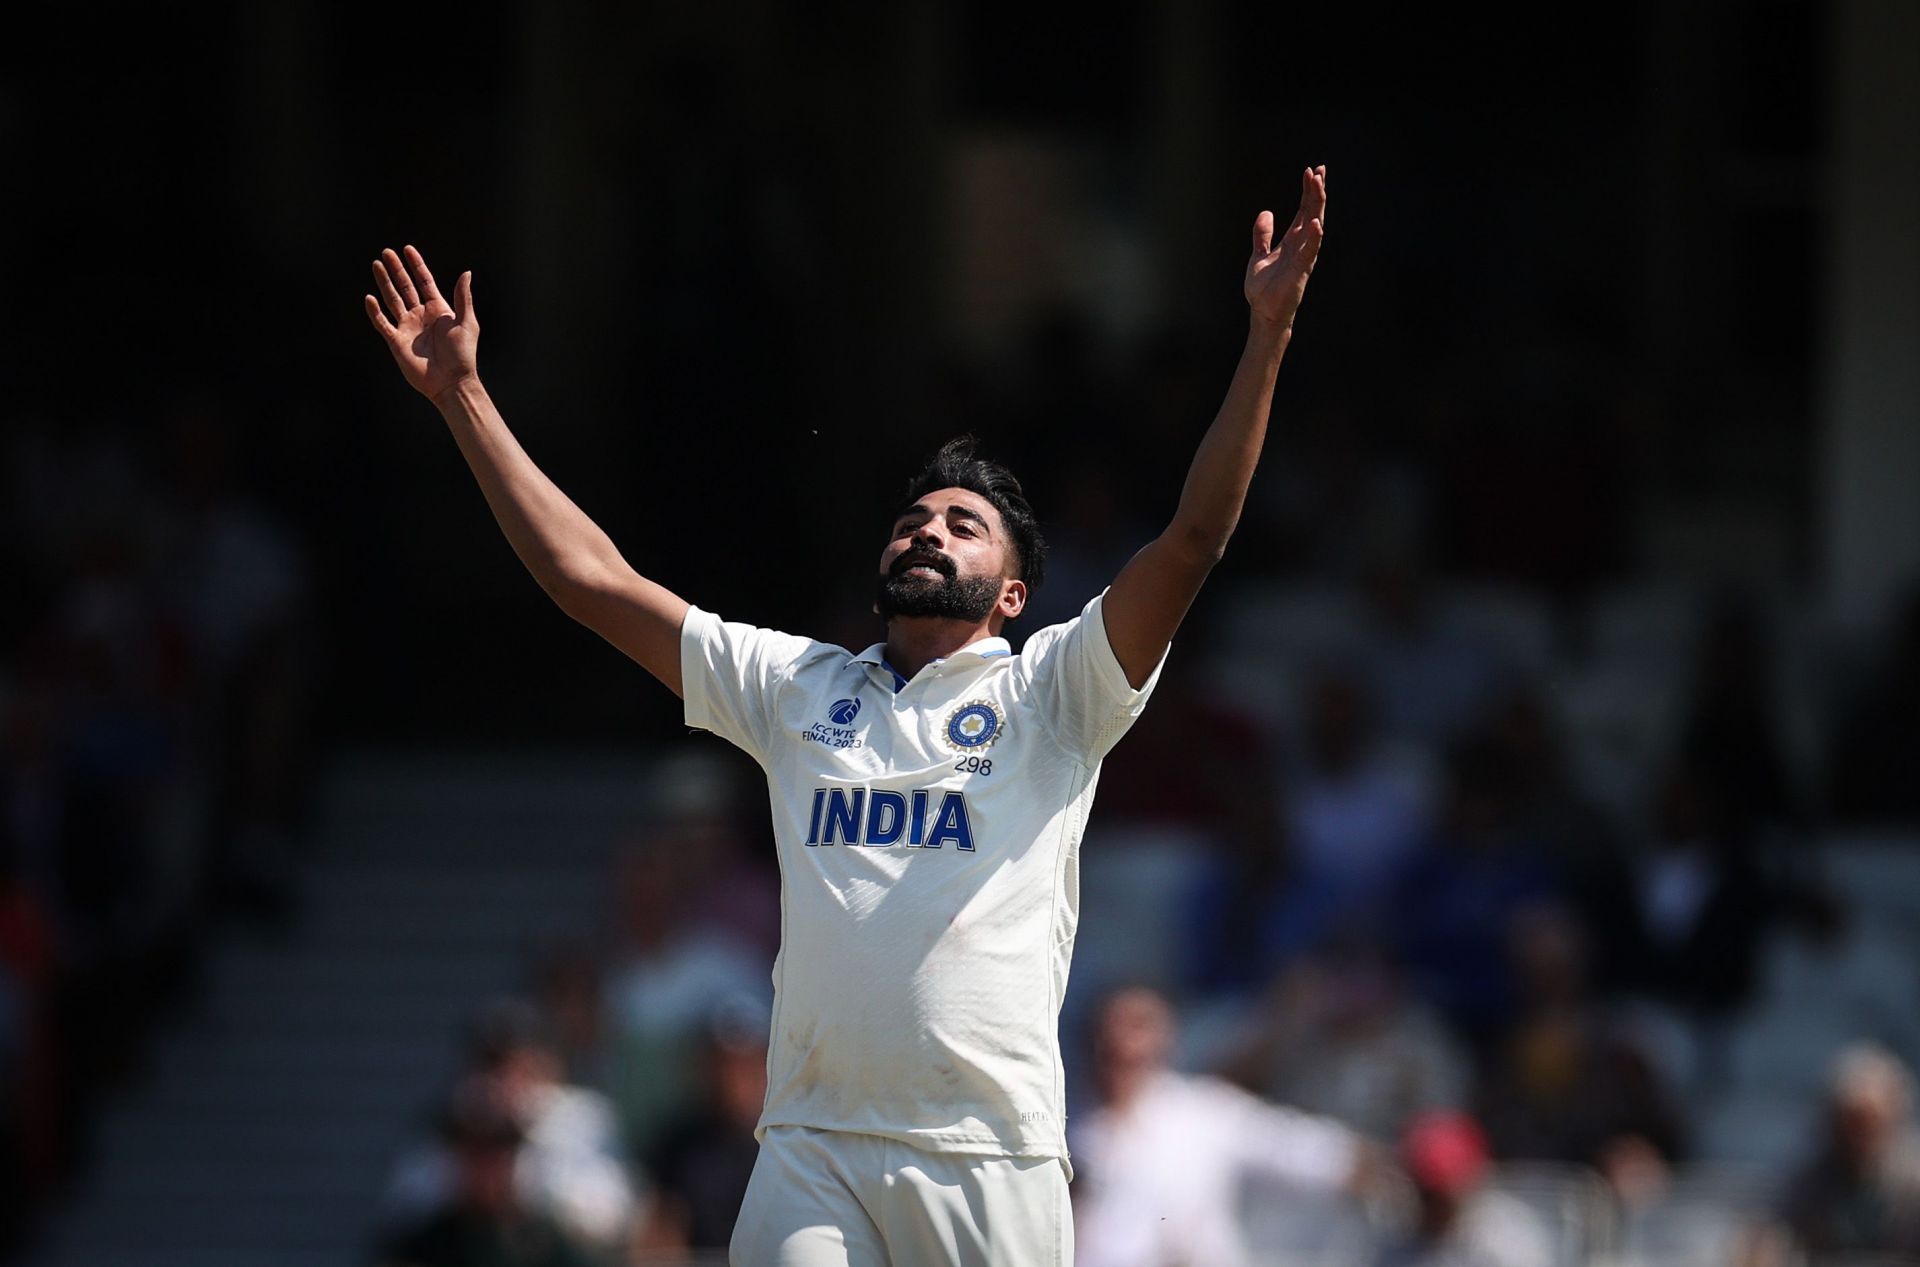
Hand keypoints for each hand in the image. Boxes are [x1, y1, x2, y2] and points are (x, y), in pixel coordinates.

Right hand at [365, 245, 477, 402]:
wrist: (452, 382)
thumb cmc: (463, 355)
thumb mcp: (467, 322)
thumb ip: (463, 297)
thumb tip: (466, 273)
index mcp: (438, 310)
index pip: (424, 282)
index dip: (416, 265)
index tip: (407, 249)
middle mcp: (420, 316)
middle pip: (405, 287)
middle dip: (396, 270)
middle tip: (386, 252)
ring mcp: (407, 328)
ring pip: (392, 300)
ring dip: (384, 283)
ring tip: (376, 264)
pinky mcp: (396, 341)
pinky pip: (382, 323)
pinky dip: (375, 312)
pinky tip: (369, 298)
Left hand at [1244, 165, 1325, 331]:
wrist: (1263, 312)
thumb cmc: (1264, 288)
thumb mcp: (1259, 255)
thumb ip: (1263, 235)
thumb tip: (1266, 212)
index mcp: (1292, 240)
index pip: (1303, 210)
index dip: (1308, 191)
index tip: (1312, 171)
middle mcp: (1301, 245)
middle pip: (1312, 212)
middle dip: (1316, 192)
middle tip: (1320, 170)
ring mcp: (1303, 257)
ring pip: (1314, 226)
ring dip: (1316, 206)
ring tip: (1319, 185)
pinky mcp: (1300, 271)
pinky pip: (1309, 252)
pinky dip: (1313, 238)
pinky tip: (1316, 223)